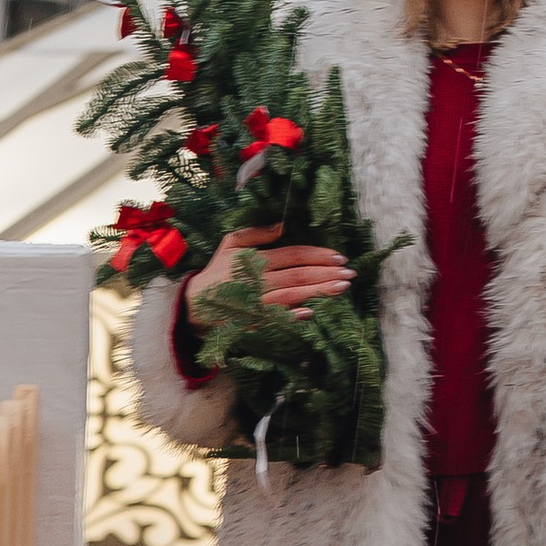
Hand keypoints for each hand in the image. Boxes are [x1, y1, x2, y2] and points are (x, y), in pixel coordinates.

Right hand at [188, 225, 350, 313]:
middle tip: (350, 273)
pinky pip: (277, 317)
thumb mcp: (231, 243)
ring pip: (293, 295)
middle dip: (327, 273)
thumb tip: (282, 225)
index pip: (294, 255)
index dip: (318, 255)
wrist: (195, 303)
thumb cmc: (218, 270)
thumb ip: (256, 233)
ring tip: (343, 288)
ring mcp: (257, 301)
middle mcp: (259, 280)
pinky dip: (293, 315)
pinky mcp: (254, 320)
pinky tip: (312, 313)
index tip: (340, 256)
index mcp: (256, 259)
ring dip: (320, 292)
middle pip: (299, 275)